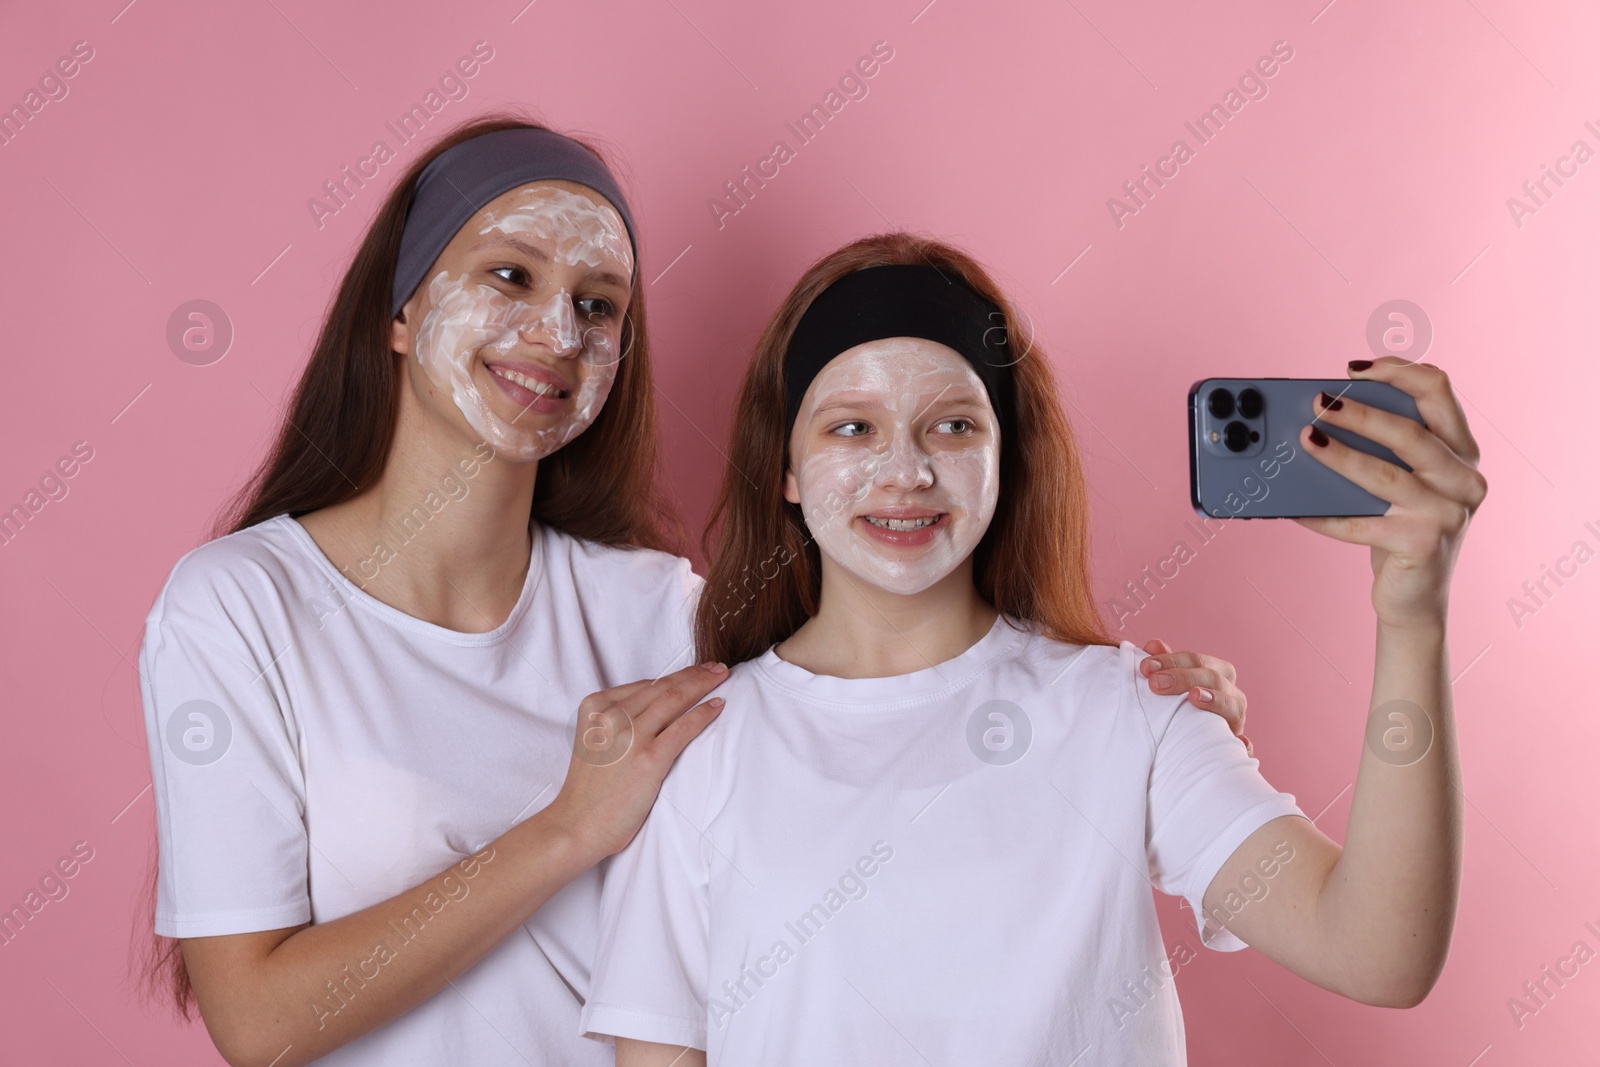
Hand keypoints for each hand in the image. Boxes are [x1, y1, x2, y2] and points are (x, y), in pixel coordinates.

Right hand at [542, 663, 728, 859]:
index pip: (645, 684)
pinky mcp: (649, 758)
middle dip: (693, 674)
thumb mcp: (594, 740)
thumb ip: (617, 721)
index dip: (674, 676)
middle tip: (716, 667)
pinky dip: (703, 714)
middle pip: (662, 686)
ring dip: (702, 685)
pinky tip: (717, 706)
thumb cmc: (588, 789)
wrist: (577, 824)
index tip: (695, 671)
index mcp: (595, 706)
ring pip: (674, 699)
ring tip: (722, 678)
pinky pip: (683, 727)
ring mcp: (631, 736)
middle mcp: (612, 715)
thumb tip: (656, 707)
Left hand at [1139, 638, 1251, 754]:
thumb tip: (1153, 645)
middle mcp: (1231, 694)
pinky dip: (1244, 742)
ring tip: (1194, 696)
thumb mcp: (1171, 685)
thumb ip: (1165, 665)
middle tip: (1155, 683)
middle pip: (1213, 677)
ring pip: (1233, 705)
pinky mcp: (1236, 743)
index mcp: (1216, 674)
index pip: (1196, 660)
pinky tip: (1238, 740)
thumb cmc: (1179, 708)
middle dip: (1183, 677)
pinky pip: (1244, 744)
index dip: (1171, 660)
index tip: (1146, 666)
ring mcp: (1236, 719)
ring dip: (1215, 699)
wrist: (1186, 745)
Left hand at [1294, 358, 1487, 629]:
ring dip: (1339, 456)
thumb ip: (1386, 448)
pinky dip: (1324, 516)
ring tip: (1305, 441)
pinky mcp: (1423, 545)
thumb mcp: (1406, 482)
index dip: (1398, 372)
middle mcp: (1464, 479)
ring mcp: (1448, 514)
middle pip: (1410, 432)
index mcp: (1462, 451)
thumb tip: (1323, 415)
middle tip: (1319, 403)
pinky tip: (1296, 508)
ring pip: (1384, 475)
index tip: (1353, 369)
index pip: (1439, 391)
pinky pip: (1361, 524)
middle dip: (1360, 414)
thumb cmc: (1403, 528)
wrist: (1416, 596)